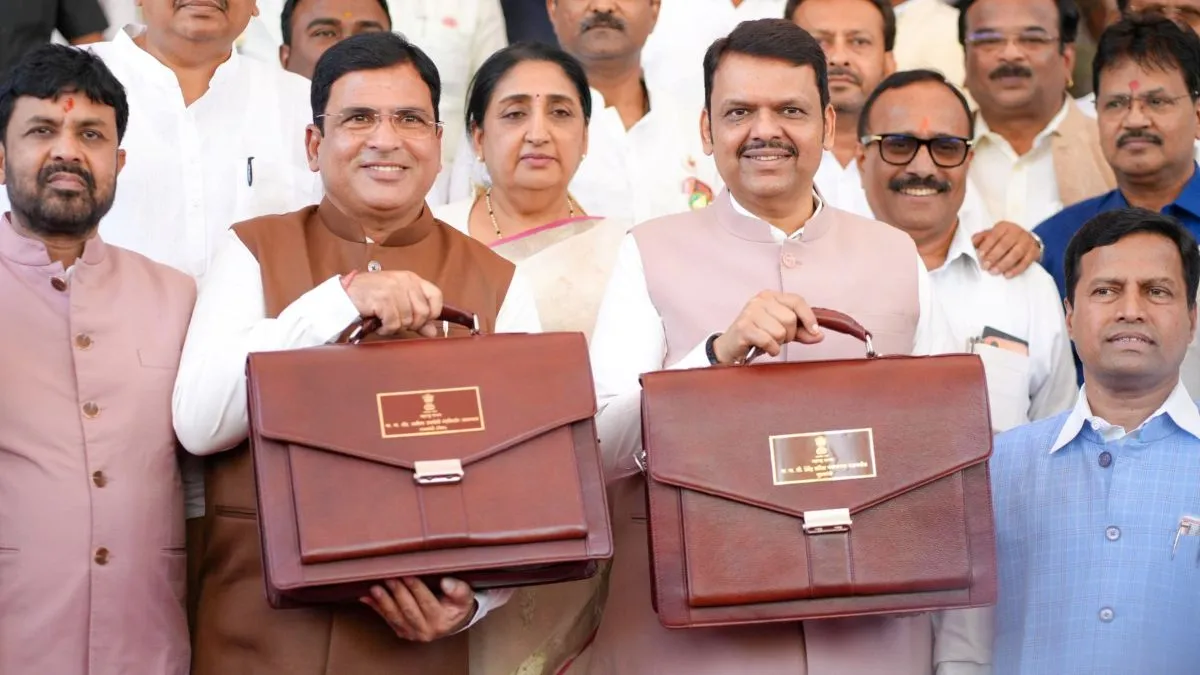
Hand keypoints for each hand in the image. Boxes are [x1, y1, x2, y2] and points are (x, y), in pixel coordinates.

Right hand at [344, 271, 442, 336]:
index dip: (433, 312)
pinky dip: (386, 330)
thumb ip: (417, 316)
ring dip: (396, 327)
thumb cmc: (371, 297)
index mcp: (411, 278)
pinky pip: (394, 324)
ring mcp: (393, 289)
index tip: (422, 321)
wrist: (344, 294)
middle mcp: (404, 281)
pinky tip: (379, 325)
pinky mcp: (382, 300)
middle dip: (412, 324)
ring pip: (408, 320)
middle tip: (397, 323)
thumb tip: (433, 332)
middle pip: (423, 312)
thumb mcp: (397, 302)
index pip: (436, 295)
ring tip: (385, 322)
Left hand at [361, 577, 476, 641]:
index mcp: (440, 621)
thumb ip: (458, 590)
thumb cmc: (457, 606)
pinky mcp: (402, 631)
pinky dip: (376, 608)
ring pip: (395, 617)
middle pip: (408, 610)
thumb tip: (446, 583)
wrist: (453, 621)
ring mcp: (411, 633)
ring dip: (383, 602)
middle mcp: (425, 630)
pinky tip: (367, 598)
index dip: (416, 588)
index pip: (426, 602)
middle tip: (389, 577)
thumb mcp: (464, 597)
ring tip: (375, 588)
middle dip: (397, 592)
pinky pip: (387, 619)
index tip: (408, 574)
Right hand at [710, 291, 822, 363]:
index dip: (808, 317)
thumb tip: (819, 335)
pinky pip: (768, 340)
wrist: (730, 347)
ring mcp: (750, 312)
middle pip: (790, 319)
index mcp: (771, 296)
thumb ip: (801, 332)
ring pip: (780, 331)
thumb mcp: (781, 330)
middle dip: (789, 335)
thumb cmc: (756, 336)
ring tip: (768, 342)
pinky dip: (771, 349)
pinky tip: (765, 348)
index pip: (797, 301)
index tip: (814, 331)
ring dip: (778, 343)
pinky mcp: (743, 327)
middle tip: (778, 339)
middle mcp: (760, 300)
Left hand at [971, 221, 1040, 277]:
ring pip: (1016, 253)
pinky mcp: (1034, 252)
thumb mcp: (993, 235)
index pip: (994, 235)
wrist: (1027, 241)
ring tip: (994, 272)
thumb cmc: (1005, 239)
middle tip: (985, 266)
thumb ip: (981, 238)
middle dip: (993, 256)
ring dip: (1004, 264)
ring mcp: (1027, 241)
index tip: (979, 256)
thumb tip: (971, 243)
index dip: (986, 246)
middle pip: (1005, 244)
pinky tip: (1007, 275)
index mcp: (1004, 226)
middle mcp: (1017, 232)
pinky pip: (1026, 262)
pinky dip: (1016, 269)